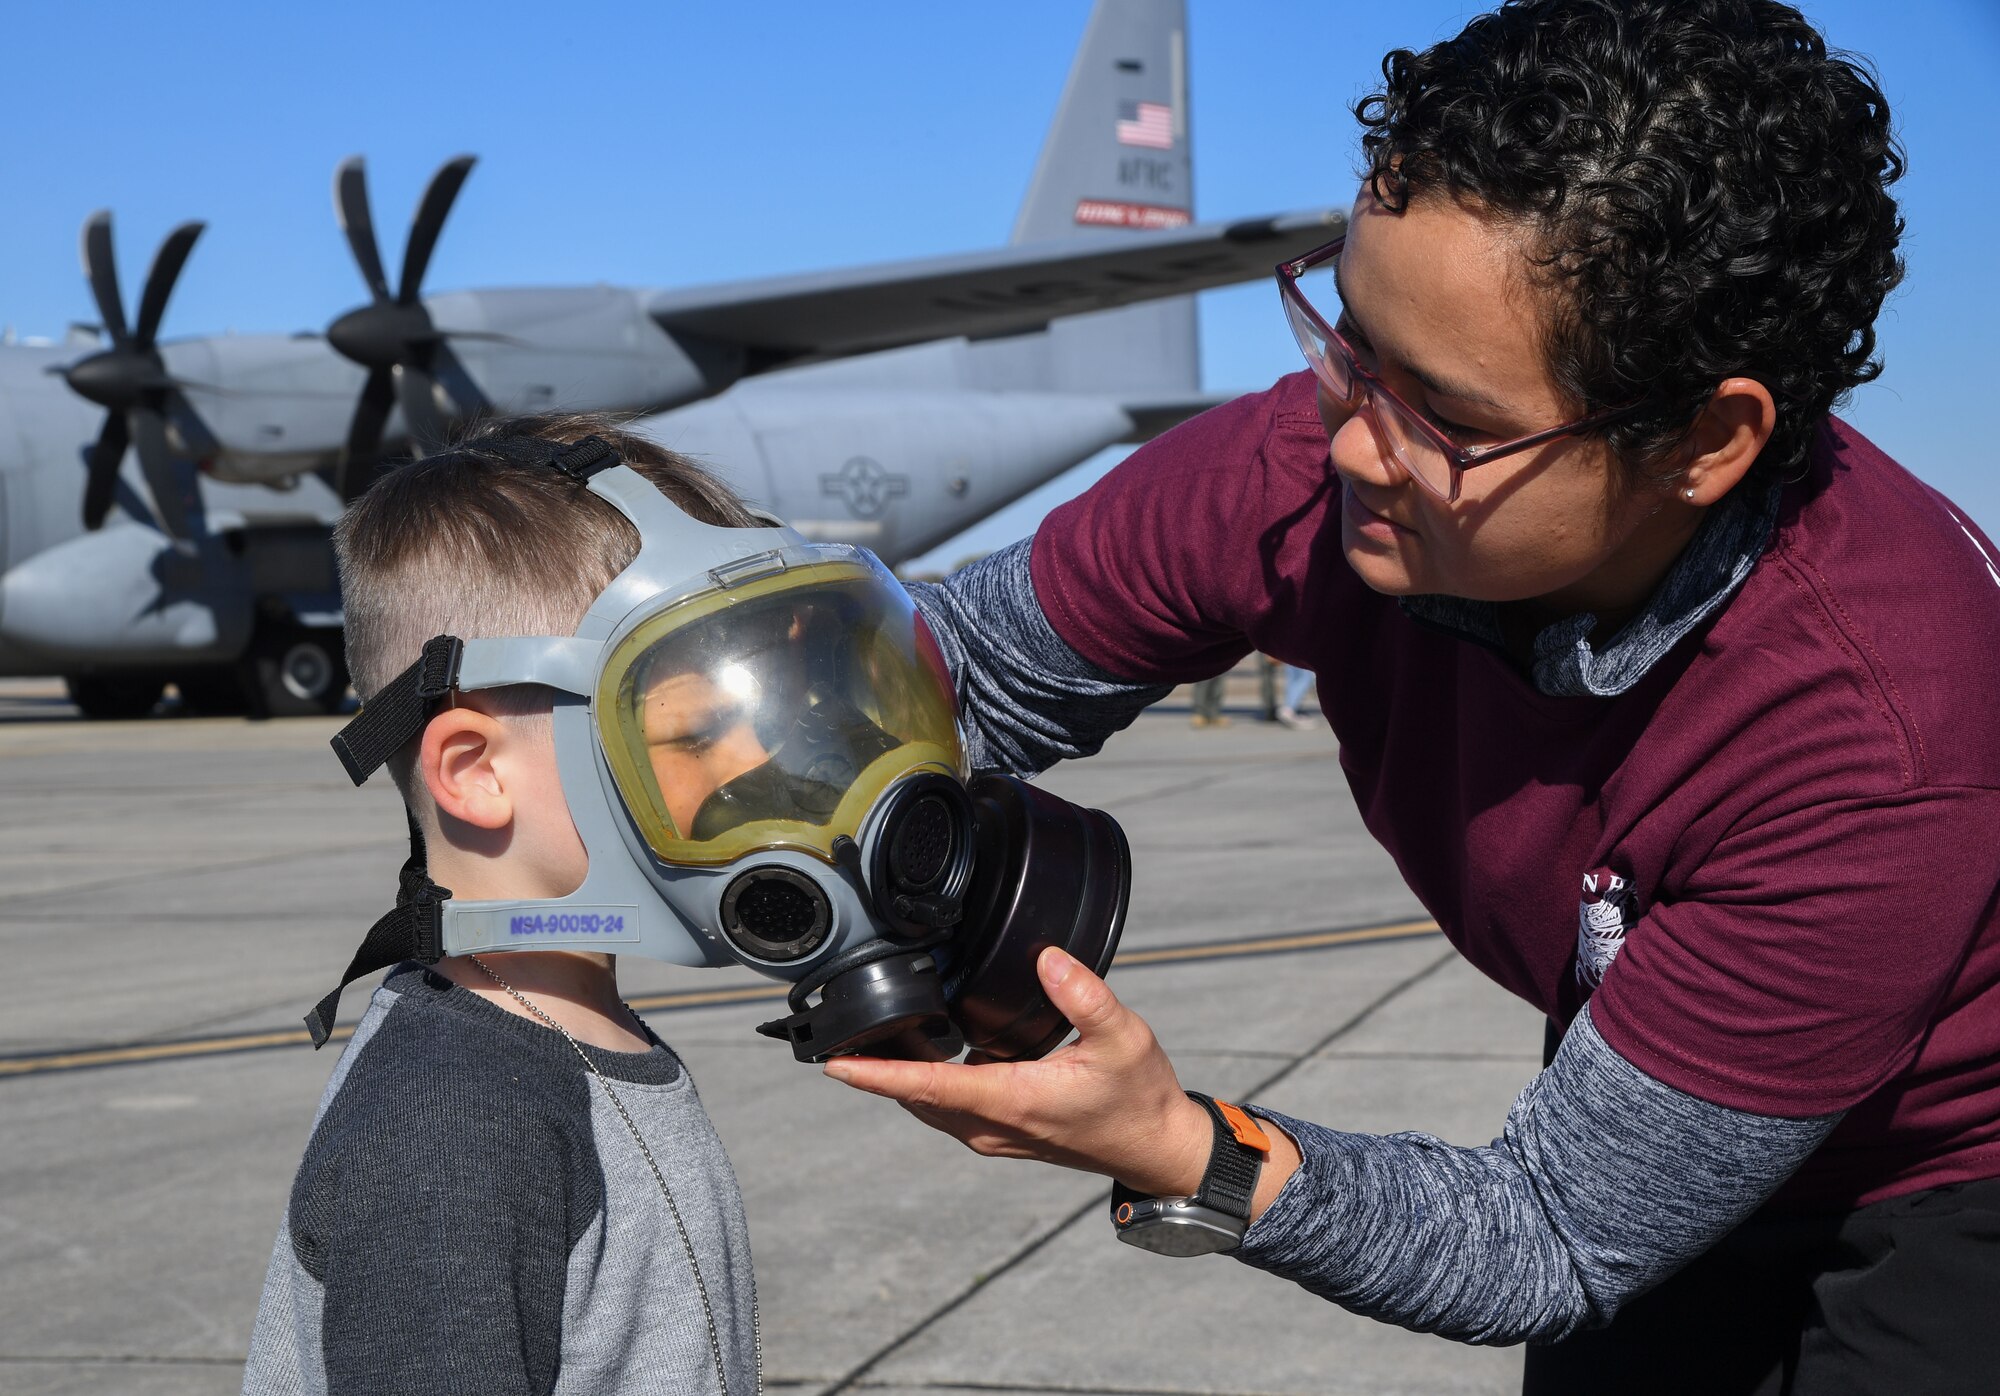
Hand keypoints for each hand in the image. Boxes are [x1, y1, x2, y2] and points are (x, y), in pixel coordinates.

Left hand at [823, 946, 1215, 1197]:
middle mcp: (992, 1124)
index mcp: (1012, 1100)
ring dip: (900, 1071)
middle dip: (876, 1063)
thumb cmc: (1140, 1097)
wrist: (1156, 1147)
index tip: (835, 1064)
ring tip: (874, 1027)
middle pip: (914, 1093)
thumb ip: (1083, 995)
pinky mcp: (1001, 1131)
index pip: (928, 1085)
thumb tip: (1047, 958)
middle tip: (842, 1024)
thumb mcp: (1122, 1037)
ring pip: (928, 1102)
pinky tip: (927, 1043)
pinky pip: (947, 1105)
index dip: (877, 1074)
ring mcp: (994, 1133)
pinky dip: (927, 1079)